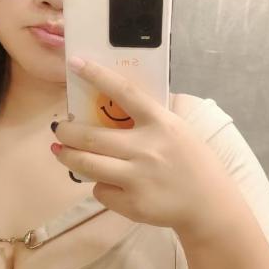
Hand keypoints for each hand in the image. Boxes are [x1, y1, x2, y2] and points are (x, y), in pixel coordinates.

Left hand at [51, 57, 230, 233]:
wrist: (210, 205)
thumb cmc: (192, 161)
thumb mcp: (177, 130)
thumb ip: (149, 118)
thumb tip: (111, 104)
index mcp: (161, 123)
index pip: (124, 92)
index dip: (97, 75)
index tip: (76, 62)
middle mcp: (147, 148)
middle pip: (91, 136)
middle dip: (66, 131)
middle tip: (59, 128)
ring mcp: (138, 178)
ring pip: (86, 164)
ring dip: (67, 157)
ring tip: (60, 152)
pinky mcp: (132, 204)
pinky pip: (100, 190)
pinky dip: (99, 185)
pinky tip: (107, 182)